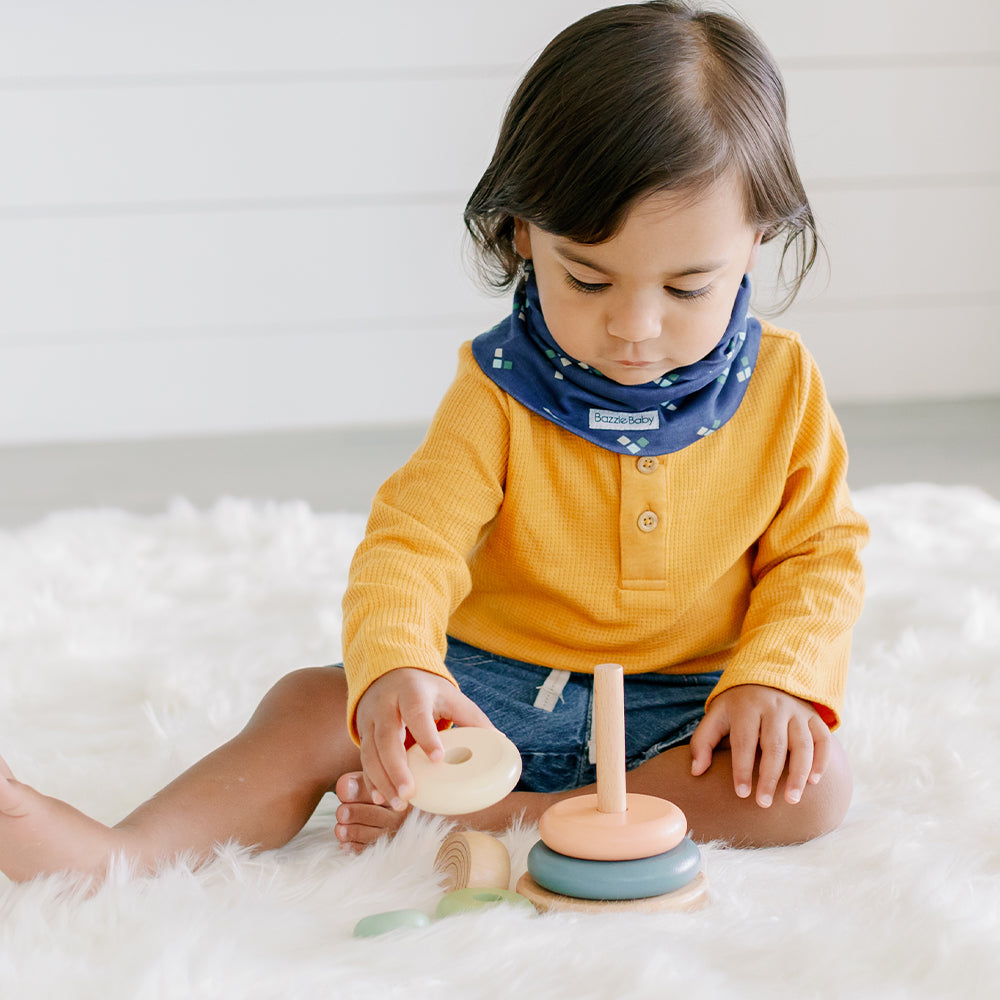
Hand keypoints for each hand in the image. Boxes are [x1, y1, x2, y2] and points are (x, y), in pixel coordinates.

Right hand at [354, 668, 493, 810]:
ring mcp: (371, 719)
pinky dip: (371, 780)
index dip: (426, 735)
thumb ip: (473, 718)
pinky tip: (382, 797)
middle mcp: (387, 704)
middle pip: (387, 736)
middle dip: (396, 767)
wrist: (389, 673)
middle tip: (409, 793)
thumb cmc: (427, 691)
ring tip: (398, 803)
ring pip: (371, 751)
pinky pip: (364, 759)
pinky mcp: (362, 733)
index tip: (437, 758)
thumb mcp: (450, 696)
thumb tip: (500, 741)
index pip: (417, 712)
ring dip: (382, 779)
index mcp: (413, 692)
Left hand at [689, 684, 830, 807]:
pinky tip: (814, 781)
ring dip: (798, 774)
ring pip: (802, 744)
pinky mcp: (813, 716)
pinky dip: (821, 760)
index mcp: (746, 707)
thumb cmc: (737, 705)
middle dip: (769, 777)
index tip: (741, 794)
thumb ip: (703, 742)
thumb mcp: (716, 716)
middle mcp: (774, 707)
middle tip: (764, 804)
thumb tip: (696, 772)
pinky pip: (822, 738)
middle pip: (774, 745)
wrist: (765, 675)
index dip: (742, 769)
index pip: (744, 741)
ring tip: (791, 799)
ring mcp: (796, 711)